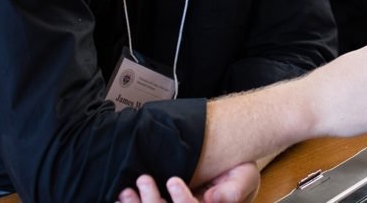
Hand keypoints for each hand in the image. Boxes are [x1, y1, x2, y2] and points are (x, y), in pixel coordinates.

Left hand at [117, 164, 259, 202]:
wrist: (232, 167)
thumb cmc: (240, 172)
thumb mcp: (245, 177)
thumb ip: (233, 190)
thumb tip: (210, 200)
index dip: (182, 200)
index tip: (173, 180)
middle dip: (153, 202)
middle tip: (144, 179)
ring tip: (126, 192)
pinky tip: (122, 200)